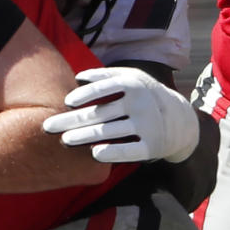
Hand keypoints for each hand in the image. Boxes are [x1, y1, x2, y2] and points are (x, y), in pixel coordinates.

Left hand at [41, 67, 199, 163]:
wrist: (181, 120)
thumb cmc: (145, 95)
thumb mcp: (132, 78)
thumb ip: (106, 76)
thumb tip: (78, 78)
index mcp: (133, 84)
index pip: (106, 87)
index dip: (86, 94)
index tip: (67, 102)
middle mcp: (141, 103)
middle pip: (100, 113)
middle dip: (72, 120)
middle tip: (48, 127)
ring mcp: (147, 125)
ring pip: (110, 132)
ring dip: (84, 137)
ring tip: (64, 140)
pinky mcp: (152, 146)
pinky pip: (130, 150)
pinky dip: (113, 152)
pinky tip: (95, 154)